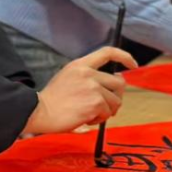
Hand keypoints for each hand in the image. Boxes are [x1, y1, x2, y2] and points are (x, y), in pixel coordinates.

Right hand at [22, 47, 137, 133]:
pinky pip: (107, 113)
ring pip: (115, 101)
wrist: (39, 111)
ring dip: (107, 111)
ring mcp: (93, 88)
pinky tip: (86, 119)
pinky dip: (99, 119)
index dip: (124, 56)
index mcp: (80, 65)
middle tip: (108, 106)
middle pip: (119, 82)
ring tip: (91, 114)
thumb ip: (87, 77)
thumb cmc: (52, 100)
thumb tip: (110, 86)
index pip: (108, 52)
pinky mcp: (95, 103)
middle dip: (117, 96)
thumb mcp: (67, 77)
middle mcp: (89, 73)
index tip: (133, 64)